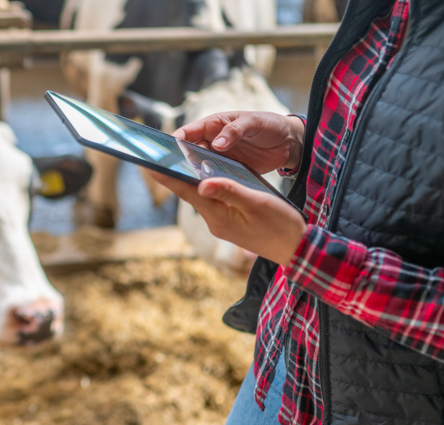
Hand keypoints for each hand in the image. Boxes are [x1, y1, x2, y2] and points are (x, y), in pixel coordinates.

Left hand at [149, 171, 306, 266]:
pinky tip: (204, 176)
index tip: (147, 163)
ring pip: (200, 196)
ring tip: (174, 161)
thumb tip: (201, 183)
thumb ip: (229, 191)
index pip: (185, 191)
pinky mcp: (230, 222)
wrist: (296, 249)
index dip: (166, 176)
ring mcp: (222, 223)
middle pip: (189, 193)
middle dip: (173, 175)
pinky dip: (206, 186)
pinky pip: (213, 201)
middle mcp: (215, 220)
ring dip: (189, 180)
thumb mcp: (256, 203)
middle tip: (156, 157)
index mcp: (218, 215)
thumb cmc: (280, 225)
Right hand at [173, 111, 303, 172]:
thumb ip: (234, 131)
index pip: (188, 132)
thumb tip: (216, 144)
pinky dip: (212, 184)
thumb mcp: (253, 122)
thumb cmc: (269, 125)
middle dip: (182, 162)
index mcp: (214, 125)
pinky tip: (209, 191)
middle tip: (175, 173)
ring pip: (201, 167)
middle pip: (190, 153)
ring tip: (190, 185)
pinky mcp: (230, 171)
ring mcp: (220, 158)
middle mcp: (212, 142)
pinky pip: (216, 178)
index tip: (168, 151)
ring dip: (196, 175)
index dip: (176, 141)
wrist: (289, 143)